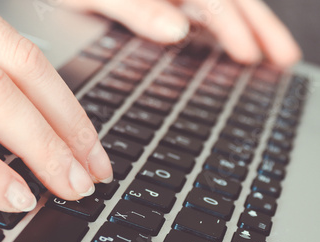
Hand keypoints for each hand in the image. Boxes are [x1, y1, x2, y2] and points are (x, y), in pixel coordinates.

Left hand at [67, 0, 300, 66]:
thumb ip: (136, 6)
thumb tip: (177, 30)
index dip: (235, 26)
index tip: (250, 56)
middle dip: (260, 26)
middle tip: (284, 57)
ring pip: (219, 2)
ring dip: (249, 26)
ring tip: (271, 52)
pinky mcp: (159, 0)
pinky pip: (198, 8)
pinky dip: (218, 26)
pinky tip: (226, 41)